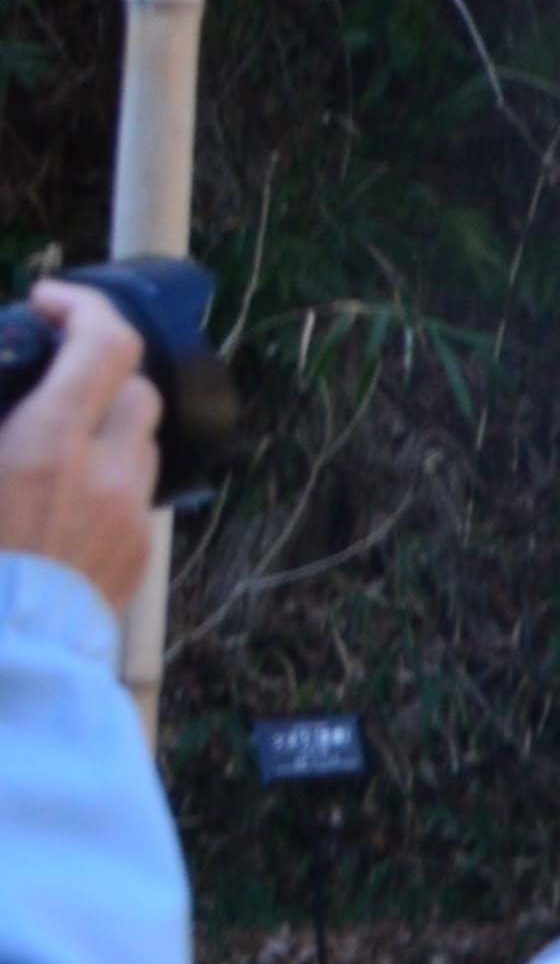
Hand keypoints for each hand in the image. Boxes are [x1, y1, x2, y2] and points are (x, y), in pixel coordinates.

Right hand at [0, 281, 159, 624]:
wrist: (3, 660)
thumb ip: (6, 422)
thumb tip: (18, 406)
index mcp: (45, 448)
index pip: (104, 345)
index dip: (84, 307)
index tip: (53, 302)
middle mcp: (103, 473)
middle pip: (135, 388)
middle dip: (97, 375)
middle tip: (51, 381)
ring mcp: (128, 514)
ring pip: (141, 442)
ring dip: (106, 430)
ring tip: (52, 446)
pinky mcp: (139, 552)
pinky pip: (136, 494)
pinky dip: (108, 481)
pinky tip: (65, 499)